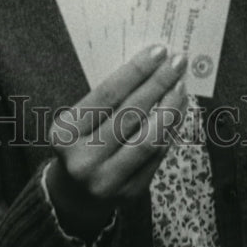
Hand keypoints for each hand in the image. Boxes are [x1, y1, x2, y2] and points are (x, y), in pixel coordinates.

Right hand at [46, 44, 186, 237]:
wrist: (74, 195)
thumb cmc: (80, 143)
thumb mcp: (79, 120)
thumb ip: (107, 98)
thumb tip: (150, 67)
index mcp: (65, 133)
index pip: (107, 94)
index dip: (136, 71)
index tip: (158, 51)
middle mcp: (84, 159)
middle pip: (130, 114)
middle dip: (158, 83)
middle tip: (178, 62)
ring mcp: (107, 180)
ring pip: (148, 139)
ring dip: (170, 108)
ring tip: (181, 86)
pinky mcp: (129, 193)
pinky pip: (156, 156)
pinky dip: (170, 130)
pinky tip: (178, 111)